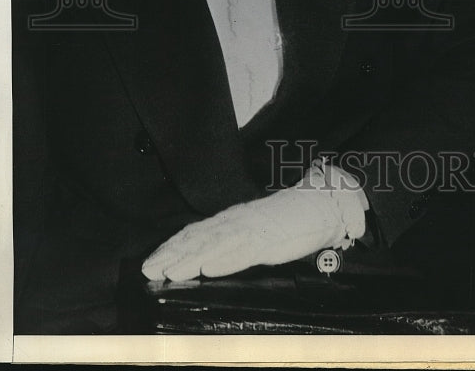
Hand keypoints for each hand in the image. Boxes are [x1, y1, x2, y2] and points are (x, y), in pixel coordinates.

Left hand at [142, 164, 365, 280]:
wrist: (326, 201)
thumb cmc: (292, 218)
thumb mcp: (258, 228)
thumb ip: (236, 239)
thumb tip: (208, 257)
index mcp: (235, 218)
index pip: (197, 231)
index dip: (173, 246)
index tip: (151, 260)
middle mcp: (240, 221)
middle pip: (200, 238)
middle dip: (172, 254)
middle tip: (148, 268)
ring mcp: (255, 229)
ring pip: (216, 245)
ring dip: (190, 259)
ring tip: (169, 272)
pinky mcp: (272, 240)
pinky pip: (245, 251)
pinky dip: (225, 260)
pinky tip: (209, 268)